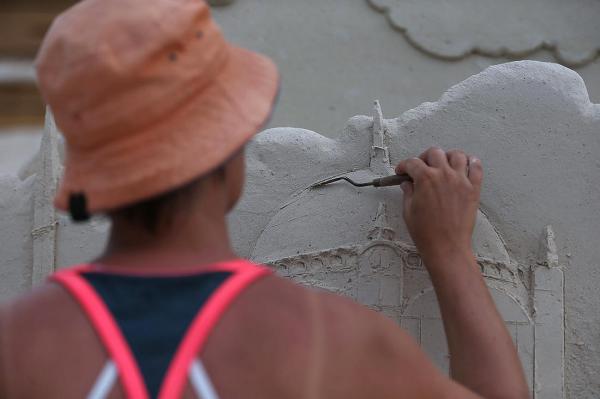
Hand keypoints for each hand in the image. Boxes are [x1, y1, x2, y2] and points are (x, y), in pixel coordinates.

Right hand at [395, 147, 482, 265]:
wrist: (447, 247)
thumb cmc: (427, 233)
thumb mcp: (409, 211)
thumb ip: (408, 193)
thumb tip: (408, 184)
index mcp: (425, 179)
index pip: (412, 163)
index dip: (404, 166)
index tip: (402, 171)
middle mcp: (444, 175)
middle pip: (434, 153)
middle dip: (424, 157)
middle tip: (421, 166)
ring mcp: (461, 181)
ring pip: (457, 155)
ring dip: (448, 157)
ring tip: (443, 164)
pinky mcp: (473, 189)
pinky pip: (476, 168)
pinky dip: (471, 163)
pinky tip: (465, 166)